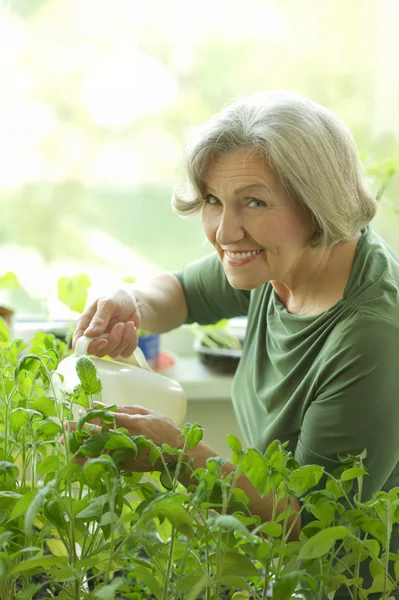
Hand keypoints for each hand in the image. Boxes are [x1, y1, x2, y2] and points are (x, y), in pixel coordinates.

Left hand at [65, 404, 183, 471]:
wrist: (177, 454)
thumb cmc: (164, 429)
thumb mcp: (147, 412)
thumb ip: (125, 409)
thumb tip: (104, 406)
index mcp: (133, 423)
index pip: (106, 417)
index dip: (92, 414)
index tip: (80, 411)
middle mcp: (126, 439)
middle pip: (97, 433)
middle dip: (79, 430)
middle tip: (65, 426)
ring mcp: (125, 454)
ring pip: (97, 449)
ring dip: (80, 445)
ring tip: (66, 442)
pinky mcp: (125, 465)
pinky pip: (103, 461)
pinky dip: (89, 460)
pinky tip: (78, 458)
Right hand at [73, 289, 140, 357]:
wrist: (133, 302)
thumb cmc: (117, 300)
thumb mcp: (107, 304)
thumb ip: (99, 319)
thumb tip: (88, 334)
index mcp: (86, 325)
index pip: (80, 343)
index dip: (90, 346)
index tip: (104, 340)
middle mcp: (94, 337)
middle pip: (98, 352)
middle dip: (113, 340)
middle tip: (120, 325)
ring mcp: (107, 343)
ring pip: (113, 353)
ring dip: (124, 339)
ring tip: (129, 323)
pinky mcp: (120, 347)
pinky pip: (125, 353)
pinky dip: (132, 342)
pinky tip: (132, 329)